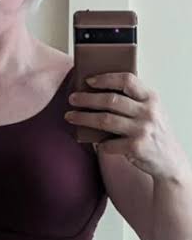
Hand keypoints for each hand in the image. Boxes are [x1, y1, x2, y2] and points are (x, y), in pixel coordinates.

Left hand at [65, 72, 185, 179]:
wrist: (170, 160)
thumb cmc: (155, 133)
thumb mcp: (152, 111)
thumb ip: (134, 100)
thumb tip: (99, 91)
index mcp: (151, 98)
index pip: (127, 80)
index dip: (106, 78)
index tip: (89, 81)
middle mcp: (148, 112)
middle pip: (111, 100)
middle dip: (87, 99)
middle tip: (72, 98)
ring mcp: (142, 130)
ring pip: (105, 120)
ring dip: (84, 118)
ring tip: (70, 116)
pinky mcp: (136, 147)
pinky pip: (109, 143)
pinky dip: (99, 143)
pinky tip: (93, 142)